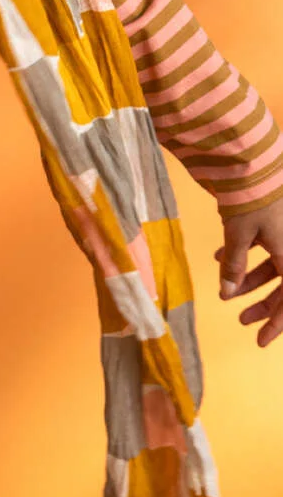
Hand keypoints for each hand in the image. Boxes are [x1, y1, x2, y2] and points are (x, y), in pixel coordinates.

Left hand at [213, 197, 282, 348]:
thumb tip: (225, 294)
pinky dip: (245, 255)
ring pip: (274, 265)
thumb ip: (234, 265)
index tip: (259, 340)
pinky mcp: (274, 219)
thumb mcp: (240, 234)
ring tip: (224, 289)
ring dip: (249, 278)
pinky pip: (266, 246)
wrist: (254, 155)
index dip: (277, 322)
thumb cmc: (251, 197)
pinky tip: (220, 258)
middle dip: (263, 303)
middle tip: (240, 318)